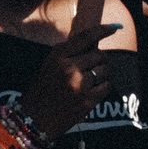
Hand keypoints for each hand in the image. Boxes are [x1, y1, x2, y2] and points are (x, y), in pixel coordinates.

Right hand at [20, 23, 120, 139]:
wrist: (32, 121)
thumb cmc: (40, 93)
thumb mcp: (48, 67)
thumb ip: (68, 55)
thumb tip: (94, 44)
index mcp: (57, 57)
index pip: (85, 37)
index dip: (103, 30)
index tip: (115, 28)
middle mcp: (69, 68)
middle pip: (99, 55)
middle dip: (98, 60)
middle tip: (89, 70)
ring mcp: (79, 85)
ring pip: (105, 70)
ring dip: (100, 75)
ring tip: (86, 83)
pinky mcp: (87, 100)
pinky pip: (106, 86)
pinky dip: (101, 88)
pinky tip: (89, 93)